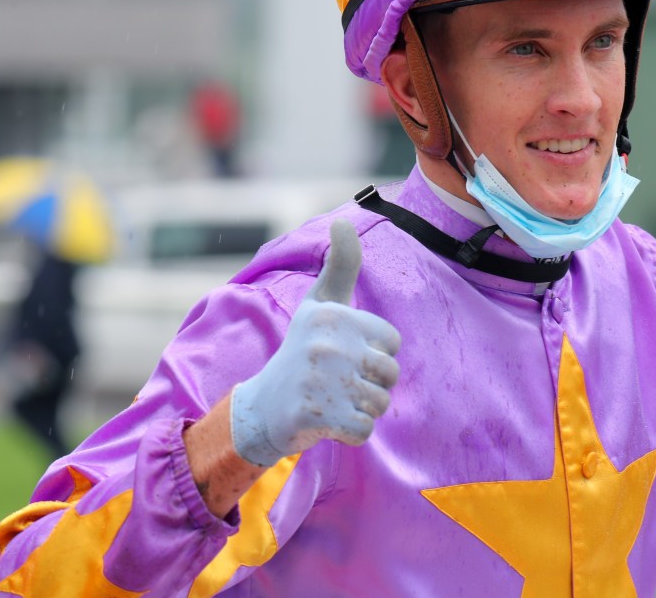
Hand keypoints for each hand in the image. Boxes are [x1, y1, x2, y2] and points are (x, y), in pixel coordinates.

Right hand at [230, 220, 400, 465]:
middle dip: (372, 385)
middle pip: (390, 374)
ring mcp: (321, 381)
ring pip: (380, 403)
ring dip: (362, 410)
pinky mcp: (317, 416)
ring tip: (333, 400)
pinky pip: (364, 431)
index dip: (376, 355)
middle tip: (339, 383)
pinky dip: (351, 433)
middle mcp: (326, 344)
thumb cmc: (302, 351)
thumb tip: (343, 222)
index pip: (392, 343)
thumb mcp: (319, 304)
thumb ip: (340, 266)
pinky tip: (328, 422)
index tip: (345, 355)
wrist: (262, 408)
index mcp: (332, 315)